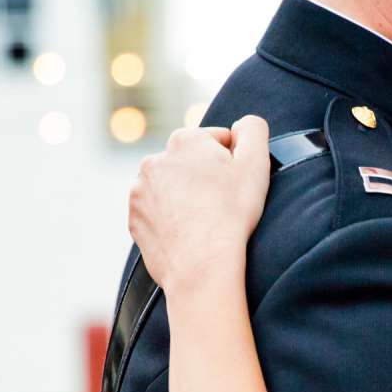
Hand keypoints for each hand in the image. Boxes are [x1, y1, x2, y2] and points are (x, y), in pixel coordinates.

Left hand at [127, 117, 271, 293]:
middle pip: (191, 164)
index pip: (217, 142)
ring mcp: (139, 191)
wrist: (201, 266)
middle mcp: (154, 160)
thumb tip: (243, 125)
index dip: (233, 163)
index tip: (236, 186)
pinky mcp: (134, 218)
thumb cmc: (232, 214)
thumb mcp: (257, 162)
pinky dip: (171, 219)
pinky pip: (157, 212)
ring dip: (186, 198)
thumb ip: (253, 129)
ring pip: (172, 188)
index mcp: (184, 140)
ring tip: (204, 221)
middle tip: (222, 205)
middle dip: (206, 178)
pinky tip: (188, 233)